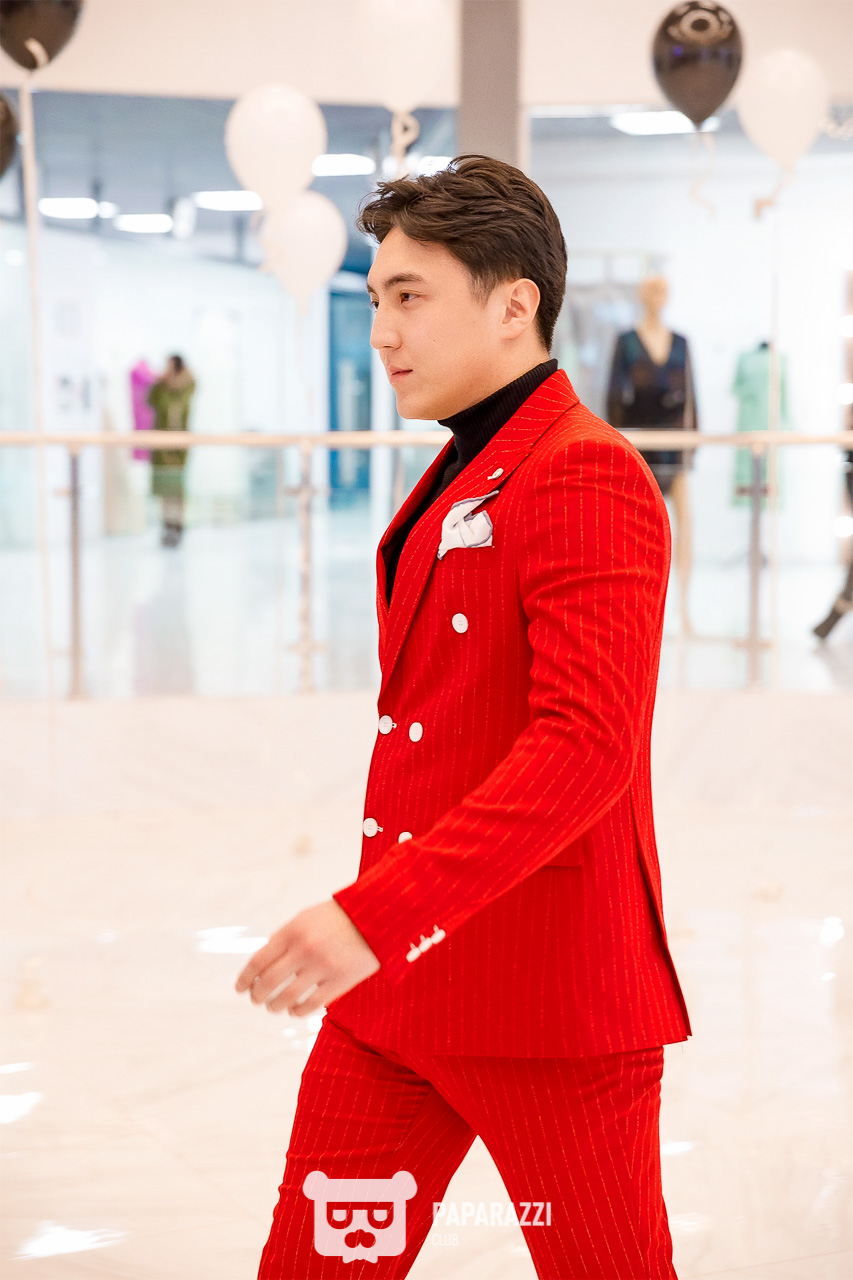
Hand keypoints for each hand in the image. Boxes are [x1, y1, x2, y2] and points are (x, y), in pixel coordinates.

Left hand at [234, 899, 380, 1017]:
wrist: (377, 917)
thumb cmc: (338, 918)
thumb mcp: (307, 918)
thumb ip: (284, 938)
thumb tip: (262, 963)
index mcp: (292, 931)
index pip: (258, 961)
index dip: (245, 978)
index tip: (240, 989)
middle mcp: (304, 949)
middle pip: (268, 982)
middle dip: (257, 995)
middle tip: (256, 999)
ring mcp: (322, 967)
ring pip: (287, 997)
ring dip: (275, 1006)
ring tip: (273, 1007)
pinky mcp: (340, 982)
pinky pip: (311, 1005)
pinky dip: (297, 1011)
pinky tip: (294, 1010)